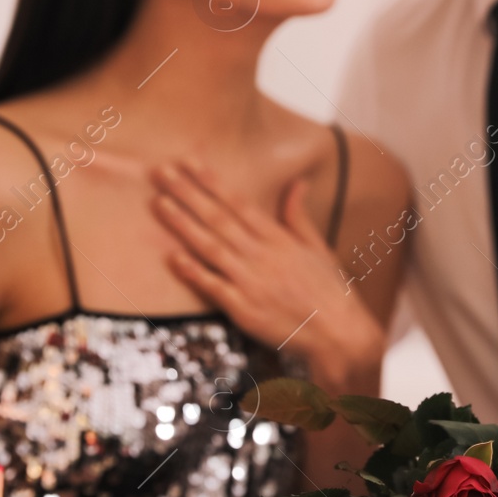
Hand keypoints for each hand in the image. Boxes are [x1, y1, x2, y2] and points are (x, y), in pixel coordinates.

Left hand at [149, 161, 382, 390]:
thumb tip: (297, 183)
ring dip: (183, 224)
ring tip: (159, 203)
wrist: (338, 334)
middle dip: (188, 194)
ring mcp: (251, 282)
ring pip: (210, 247)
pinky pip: (213, 286)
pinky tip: (172, 257)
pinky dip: (193, 272)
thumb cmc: (329, 291)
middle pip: (218, 218)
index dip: (212, 182)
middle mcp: (262, 255)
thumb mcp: (319, 248)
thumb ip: (299, 216)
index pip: (238, 203)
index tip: (189, 163)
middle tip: (162, 173)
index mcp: (279, 239)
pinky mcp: (243, 309)